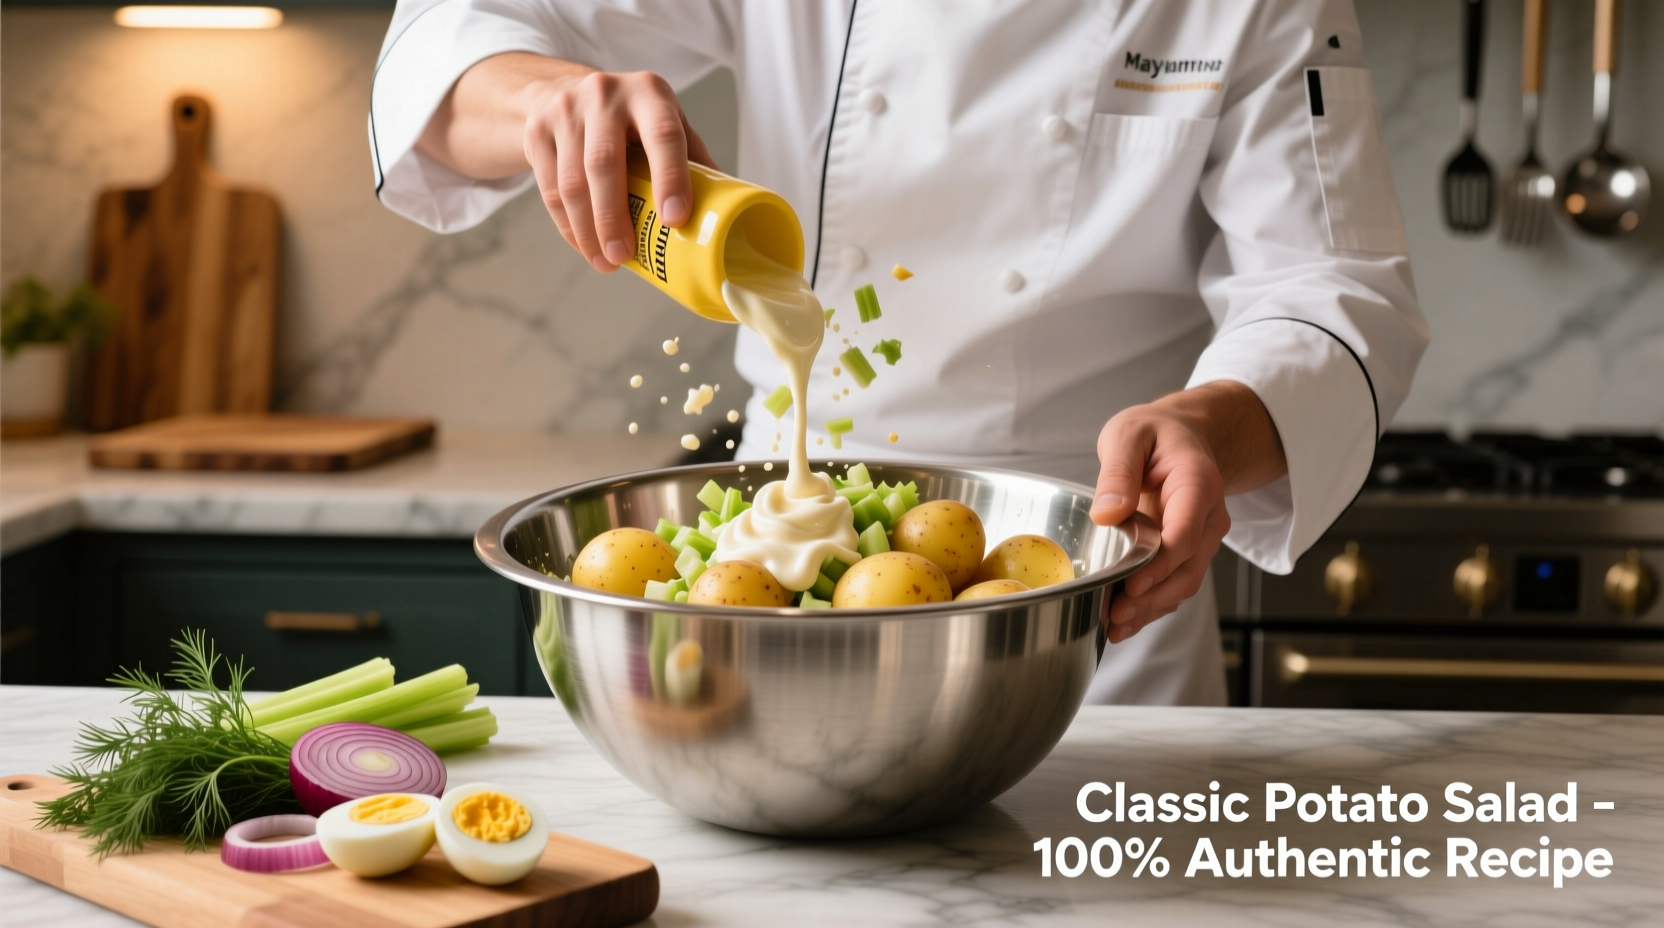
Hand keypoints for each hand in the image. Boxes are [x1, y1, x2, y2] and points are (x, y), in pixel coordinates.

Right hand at [418, 53, 716, 272]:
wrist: (563, 89)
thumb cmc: (632, 119)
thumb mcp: (666, 122)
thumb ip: (693, 160)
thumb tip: (727, 215)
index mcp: (650, 93)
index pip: (663, 135)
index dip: (671, 178)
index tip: (675, 221)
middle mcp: (605, 95)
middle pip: (605, 164)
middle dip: (615, 218)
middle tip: (624, 257)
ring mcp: (565, 111)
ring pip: (572, 182)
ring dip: (588, 230)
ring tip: (606, 262)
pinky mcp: (537, 132)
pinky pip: (550, 188)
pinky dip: (567, 225)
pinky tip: (584, 245)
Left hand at [1089, 382, 1285, 642]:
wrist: (1183, 436)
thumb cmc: (1155, 434)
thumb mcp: (1129, 434)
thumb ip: (1118, 472)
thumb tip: (1108, 513)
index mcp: (1198, 484)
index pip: (1186, 532)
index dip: (1161, 564)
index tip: (1133, 585)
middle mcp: (1207, 517)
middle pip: (1187, 568)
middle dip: (1153, 597)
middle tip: (1115, 615)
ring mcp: (1201, 538)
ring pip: (1183, 583)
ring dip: (1151, 609)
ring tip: (1114, 626)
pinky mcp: (1187, 552)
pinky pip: (1173, 584)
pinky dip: (1151, 606)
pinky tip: (1123, 622)